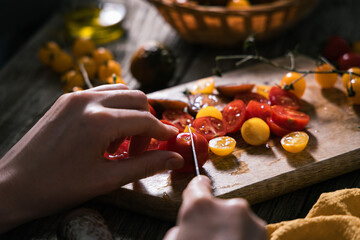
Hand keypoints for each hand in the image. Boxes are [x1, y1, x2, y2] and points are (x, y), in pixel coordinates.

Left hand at [0, 84, 182, 232]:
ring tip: (120, 142)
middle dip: (147, 122)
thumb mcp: (107, 179)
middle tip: (141, 148)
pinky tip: (105, 132)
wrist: (13, 185)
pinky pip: (101, 94)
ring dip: (130, 112)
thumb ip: (146, 165)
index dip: (162, 131)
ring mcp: (74, 97)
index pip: (145, 119)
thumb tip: (176, 159)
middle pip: (137, 98)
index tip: (171, 140)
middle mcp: (88, 101)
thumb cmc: (58, 187)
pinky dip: (113, 107)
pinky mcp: (65, 99)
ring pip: (120, 91)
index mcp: (99, 121)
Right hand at [164, 176, 266, 239]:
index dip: (197, 187)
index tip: (200, 184)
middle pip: (220, 207)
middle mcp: (229, 208)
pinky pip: (250, 232)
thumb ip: (181, 227)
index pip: (198, 186)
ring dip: (232, 230)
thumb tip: (187, 228)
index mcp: (201, 207)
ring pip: (238, 221)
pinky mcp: (264, 234)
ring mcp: (251, 221)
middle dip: (215, 219)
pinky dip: (244, 238)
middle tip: (208, 237)